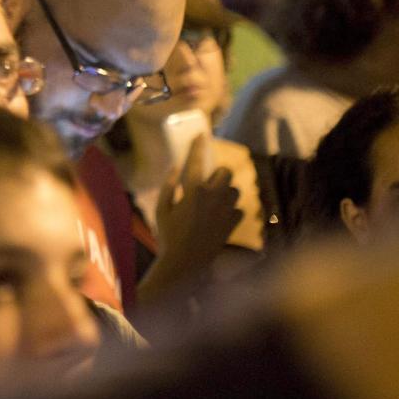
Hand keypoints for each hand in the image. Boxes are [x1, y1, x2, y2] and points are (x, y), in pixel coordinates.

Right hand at [155, 134, 241, 273]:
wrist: (185, 263)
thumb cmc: (167, 235)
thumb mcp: (160, 209)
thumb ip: (168, 185)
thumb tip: (176, 167)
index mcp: (192, 191)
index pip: (196, 161)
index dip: (198, 146)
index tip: (201, 135)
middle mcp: (213, 197)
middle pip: (226, 173)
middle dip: (219, 173)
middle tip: (209, 180)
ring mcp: (226, 211)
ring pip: (235, 190)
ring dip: (226, 191)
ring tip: (215, 199)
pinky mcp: (233, 224)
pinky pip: (238, 209)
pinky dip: (231, 209)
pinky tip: (220, 216)